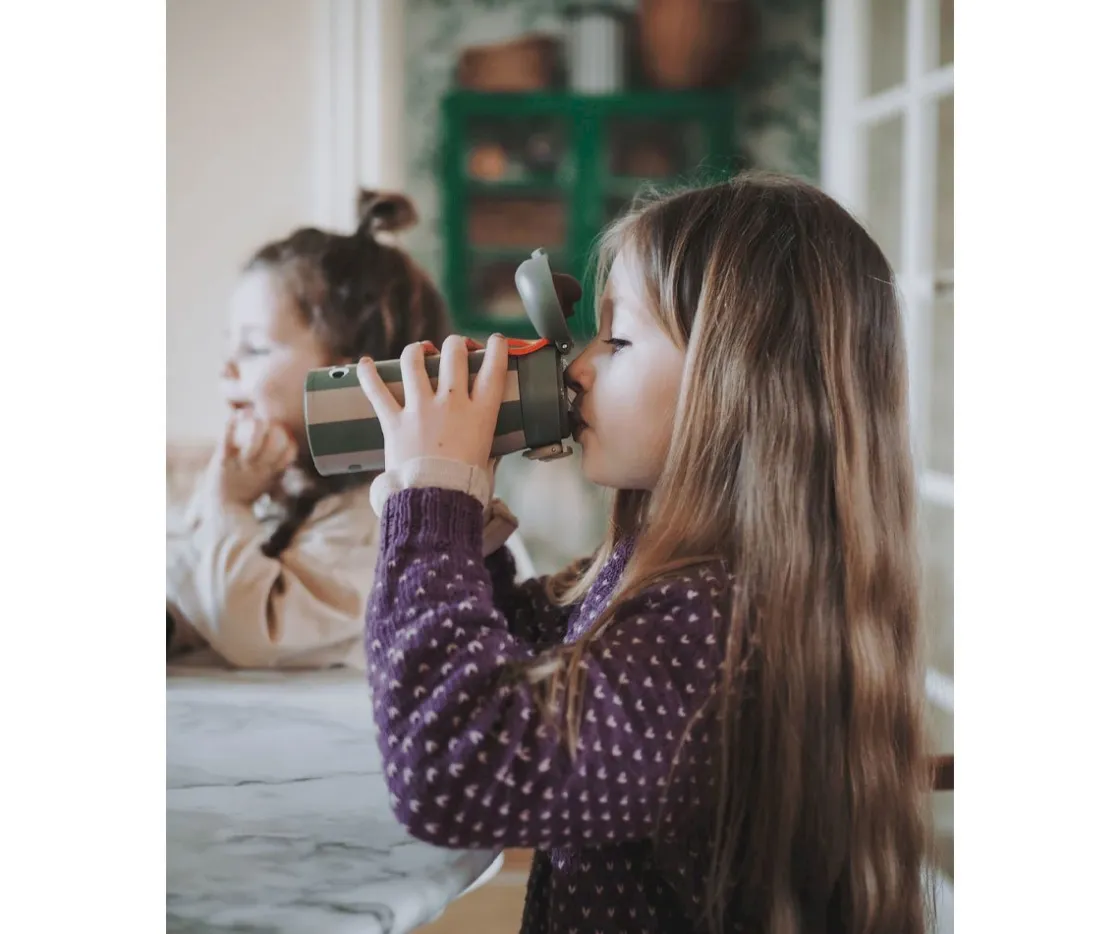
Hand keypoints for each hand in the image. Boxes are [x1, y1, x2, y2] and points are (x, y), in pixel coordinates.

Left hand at [207, 412, 296, 505]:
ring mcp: (242, 464)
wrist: (223, 512)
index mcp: (272, 471)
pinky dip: (231, 425)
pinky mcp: (223, 462)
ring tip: (253, 419)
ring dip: (256, 425)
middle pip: (277, 440)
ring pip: (255, 438)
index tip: (280, 434)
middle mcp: (260, 467)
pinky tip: (235, 416)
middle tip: (267, 425)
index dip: (288, 439)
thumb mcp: (267, 482)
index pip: (291, 449)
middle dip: (275, 427)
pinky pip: (227, 439)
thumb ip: (276, 466)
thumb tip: (287, 446)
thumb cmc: (245, 493)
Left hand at [356, 334, 507, 471]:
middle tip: (455, 348)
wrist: (435, 500)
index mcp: (480, 414)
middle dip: (455, 344)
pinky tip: (364, 363)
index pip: (494, 369)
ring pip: (415, 362)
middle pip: (454, 355)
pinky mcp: (395, 421)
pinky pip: (377, 391)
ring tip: (420, 350)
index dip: (497, 348)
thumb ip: (489, 450)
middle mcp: (452, 404)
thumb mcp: (487, 462)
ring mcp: (421, 409)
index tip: (496, 341)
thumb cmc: (465, 486)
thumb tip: (491, 454)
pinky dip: (368, 375)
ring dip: (417, 350)